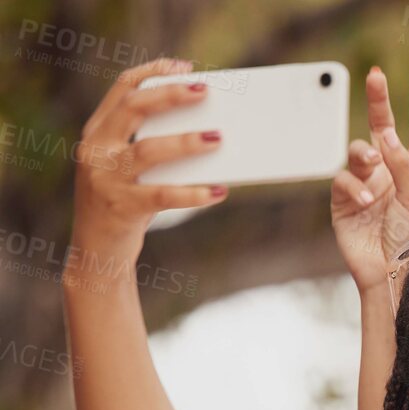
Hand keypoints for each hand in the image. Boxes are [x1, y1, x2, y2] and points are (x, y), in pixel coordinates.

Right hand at [70, 58, 228, 262]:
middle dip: (170, 96)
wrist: (97, 250)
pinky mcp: (121, 207)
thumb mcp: (128, 169)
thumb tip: (207, 133)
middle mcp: (96, 149)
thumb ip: (151, 147)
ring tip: (218, 139)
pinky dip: (194, 193)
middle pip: (133, 108)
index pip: (122, 88)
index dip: (153, 72)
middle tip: (205, 91)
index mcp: (97, 132)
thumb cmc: (124, 204)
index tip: (183, 67)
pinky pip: (163, 195)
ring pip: (149, 151)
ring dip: (186, 143)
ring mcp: (105, 177)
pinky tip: (219, 191)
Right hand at [331, 67, 408, 293]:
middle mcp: (390, 172)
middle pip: (383, 127)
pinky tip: (364, 202)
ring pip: (358, 150)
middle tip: (376, 76)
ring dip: (365, 152)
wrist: (390, 274)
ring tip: (373, 162)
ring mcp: (366, 183)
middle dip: (379, 100)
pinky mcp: (344, 200)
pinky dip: (354, 187)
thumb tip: (386, 134)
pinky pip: (343, 180)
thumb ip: (404, 166)